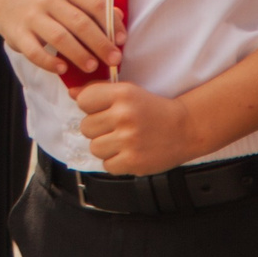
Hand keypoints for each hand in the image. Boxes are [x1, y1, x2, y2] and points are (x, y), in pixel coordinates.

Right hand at [0, 0, 124, 77]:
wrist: (9, 5)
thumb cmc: (50, 8)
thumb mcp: (71, 1)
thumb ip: (94, 9)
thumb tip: (119, 17)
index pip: (94, 3)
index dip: (111, 22)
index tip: (122, 40)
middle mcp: (49, 0)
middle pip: (79, 22)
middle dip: (100, 43)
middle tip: (114, 60)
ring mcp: (32, 17)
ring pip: (59, 36)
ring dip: (79, 54)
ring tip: (92, 67)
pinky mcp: (18, 35)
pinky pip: (34, 51)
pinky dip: (49, 62)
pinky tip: (62, 69)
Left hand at [74, 80, 200, 175]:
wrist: (185, 128)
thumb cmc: (152, 109)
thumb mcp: (128, 92)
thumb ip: (98, 91)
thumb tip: (71, 93)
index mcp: (122, 94)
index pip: (84, 101)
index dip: (91, 107)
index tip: (105, 110)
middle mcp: (124, 115)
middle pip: (86, 127)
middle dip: (98, 129)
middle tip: (117, 127)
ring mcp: (129, 140)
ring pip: (94, 147)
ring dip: (106, 147)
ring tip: (124, 141)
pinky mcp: (134, 161)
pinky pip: (107, 165)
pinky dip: (116, 161)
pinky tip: (129, 152)